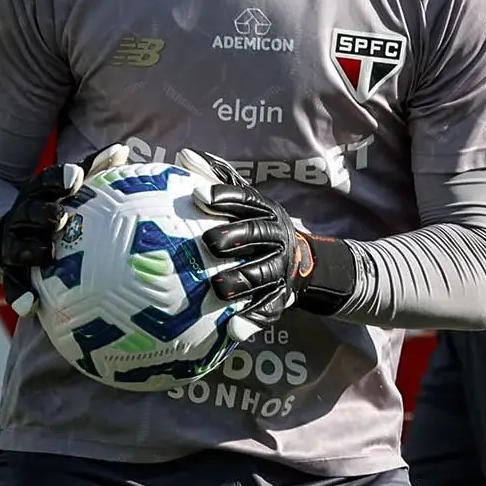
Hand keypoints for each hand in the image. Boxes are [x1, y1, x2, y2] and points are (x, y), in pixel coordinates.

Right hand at [0, 143, 128, 315]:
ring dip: (30, 251)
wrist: (5, 232)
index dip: (59, 179)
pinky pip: (14, 286)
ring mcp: (15, 245)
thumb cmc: (54, 205)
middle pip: (31, 212)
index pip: (47, 181)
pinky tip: (30, 306)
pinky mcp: (11, 273)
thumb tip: (122, 148)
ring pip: (18, 248)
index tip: (75, 177)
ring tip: (46, 254)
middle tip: (61, 216)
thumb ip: (93, 169)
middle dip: (44, 212)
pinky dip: (20, 296)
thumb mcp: (66, 187)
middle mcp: (24, 216)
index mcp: (40, 194)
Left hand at [176, 149, 355, 338]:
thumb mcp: (244, 201)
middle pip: (257, 233)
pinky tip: (233, 330)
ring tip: (217, 287)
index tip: (198, 194)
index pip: (245, 199)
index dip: (223, 196)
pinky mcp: (281, 296)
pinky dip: (252, 319)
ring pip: (264, 273)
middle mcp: (276, 236)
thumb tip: (184, 154)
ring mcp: (281, 267)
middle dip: (234, 236)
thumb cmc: (256, 226)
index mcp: (264, 211)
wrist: (301, 262)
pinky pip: (268, 309)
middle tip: (207, 242)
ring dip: (241, 280)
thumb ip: (215, 177)